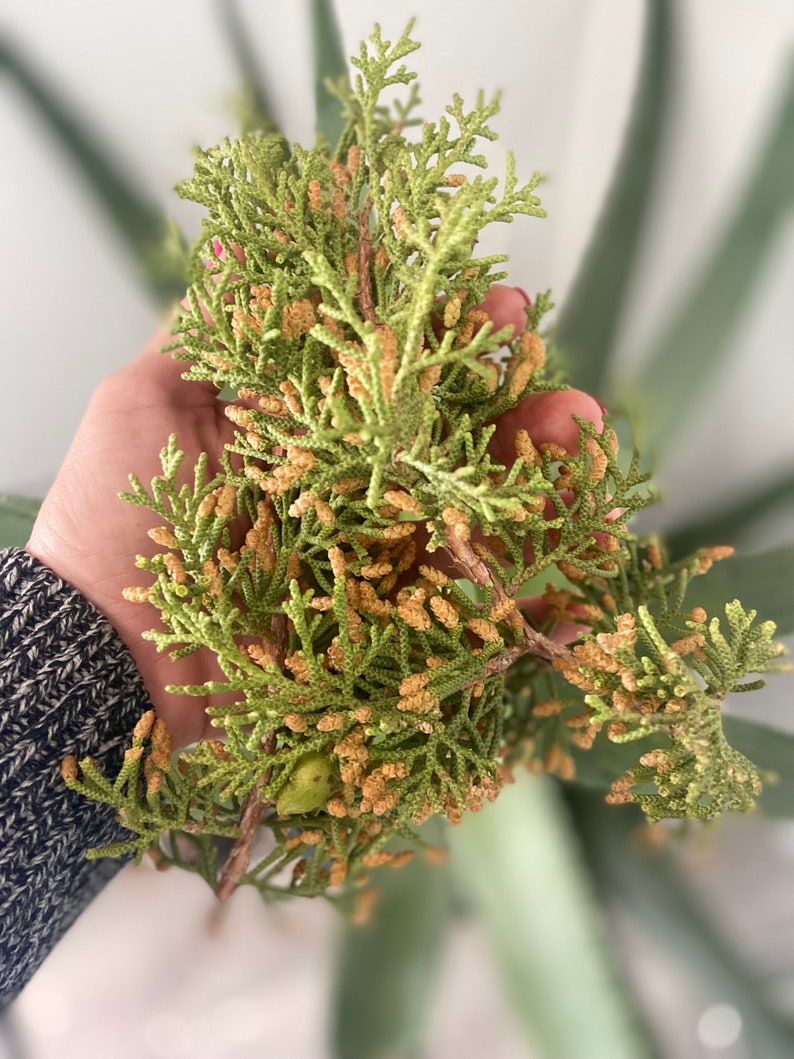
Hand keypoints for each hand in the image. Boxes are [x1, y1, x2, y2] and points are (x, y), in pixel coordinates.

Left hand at [26, 288, 603, 747]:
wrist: (105, 650)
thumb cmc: (113, 522)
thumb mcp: (141, 406)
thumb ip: (202, 335)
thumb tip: (239, 243)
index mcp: (303, 431)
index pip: (384, 369)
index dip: (431, 329)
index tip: (476, 293)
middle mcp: (348, 488)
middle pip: (441, 432)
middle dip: (498, 384)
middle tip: (534, 341)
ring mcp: (374, 555)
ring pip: (468, 506)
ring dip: (532, 465)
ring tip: (579, 428)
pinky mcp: (385, 625)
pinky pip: (468, 610)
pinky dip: (530, 600)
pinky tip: (578, 570)